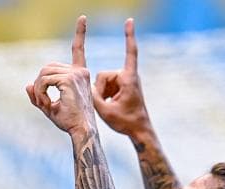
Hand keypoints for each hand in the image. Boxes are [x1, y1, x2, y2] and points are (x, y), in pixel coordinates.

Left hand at [25, 16, 95, 136]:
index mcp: (80, 75)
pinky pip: (44, 80)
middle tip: (42, 101)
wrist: (82, 132)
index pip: (78, 50)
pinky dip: (40, 92)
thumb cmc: (70, 123)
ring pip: (44, 73)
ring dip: (39, 89)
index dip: (80, 33)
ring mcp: (76, 74)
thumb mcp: (50, 108)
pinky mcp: (69, 80)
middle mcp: (80, 72)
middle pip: (48, 67)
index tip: (82, 17)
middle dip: (40, 83)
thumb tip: (27, 85)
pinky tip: (46, 103)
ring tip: (44, 103)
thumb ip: (38, 96)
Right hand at [91, 19, 152, 136]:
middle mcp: (128, 76)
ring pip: (103, 81)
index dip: (129, 36)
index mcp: (129, 78)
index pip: (130, 52)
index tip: (129, 21)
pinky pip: (106, 86)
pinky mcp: (122, 86)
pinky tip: (110, 106)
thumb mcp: (105, 111)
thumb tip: (84, 86)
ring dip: (103, 94)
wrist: (140, 131)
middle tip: (108, 106)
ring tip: (111, 107)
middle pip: (103, 76)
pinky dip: (105, 95)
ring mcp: (125, 80)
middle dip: (101, 91)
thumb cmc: (127, 122)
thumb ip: (93, 97)